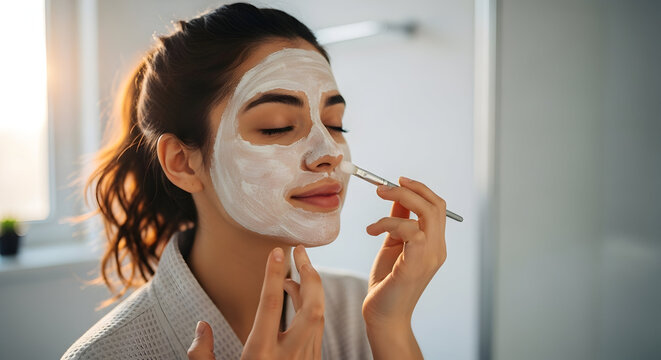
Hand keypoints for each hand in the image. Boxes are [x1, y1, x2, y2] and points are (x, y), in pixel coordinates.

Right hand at [187, 246, 324, 359]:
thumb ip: (203, 356)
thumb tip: (201, 327)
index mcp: (261, 356)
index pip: (271, 306)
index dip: (273, 276)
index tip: (277, 251)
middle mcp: (289, 356)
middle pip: (312, 307)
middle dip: (310, 275)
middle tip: (301, 250)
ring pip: (318, 317)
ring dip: (311, 290)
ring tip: (296, 272)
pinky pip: (317, 331)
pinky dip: (311, 309)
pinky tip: (300, 301)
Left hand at [362, 177, 446, 354]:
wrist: (384, 316)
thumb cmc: (387, 283)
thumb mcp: (393, 245)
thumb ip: (398, 222)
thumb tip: (396, 195)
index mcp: (435, 244)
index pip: (437, 207)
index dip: (419, 189)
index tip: (397, 180)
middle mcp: (438, 249)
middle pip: (436, 205)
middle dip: (410, 189)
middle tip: (382, 187)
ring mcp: (430, 257)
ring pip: (427, 213)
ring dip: (399, 199)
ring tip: (376, 201)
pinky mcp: (416, 265)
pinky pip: (410, 230)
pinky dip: (388, 223)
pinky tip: (371, 230)